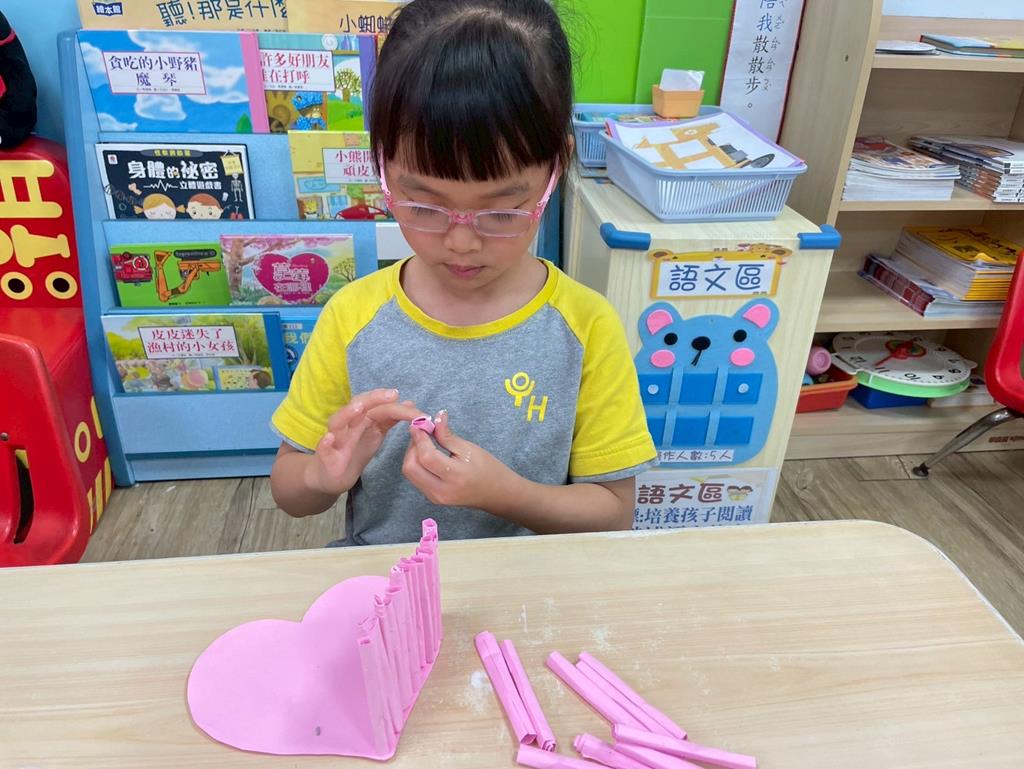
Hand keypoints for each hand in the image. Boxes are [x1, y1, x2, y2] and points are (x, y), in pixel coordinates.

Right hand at [305, 389, 421, 495]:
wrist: (335, 475)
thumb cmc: (356, 449)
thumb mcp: (376, 432)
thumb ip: (390, 418)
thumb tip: (409, 403)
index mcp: (361, 417)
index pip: (376, 404)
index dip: (392, 402)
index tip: (410, 403)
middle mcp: (347, 424)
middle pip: (357, 405)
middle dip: (373, 398)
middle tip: (392, 395)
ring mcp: (335, 439)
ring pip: (337, 422)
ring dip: (346, 413)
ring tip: (358, 408)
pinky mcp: (326, 457)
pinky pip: (323, 449)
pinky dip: (324, 443)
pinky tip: (329, 438)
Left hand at [401, 411, 521, 509]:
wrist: (498, 494)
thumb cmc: (488, 469)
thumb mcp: (469, 448)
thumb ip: (447, 435)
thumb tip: (435, 417)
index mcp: (455, 476)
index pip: (426, 456)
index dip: (419, 438)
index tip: (418, 423)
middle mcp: (442, 491)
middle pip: (411, 467)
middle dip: (412, 447)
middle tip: (421, 432)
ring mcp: (436, 497)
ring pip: (410, 473)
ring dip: (412, 455)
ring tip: (424, 442)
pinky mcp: (433, 498)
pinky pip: (416, 479)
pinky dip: (417, 464)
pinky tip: (426, 454)